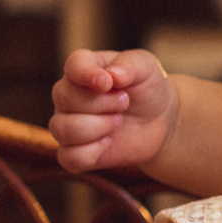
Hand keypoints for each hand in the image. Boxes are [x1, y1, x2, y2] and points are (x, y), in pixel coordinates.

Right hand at [49, 48, 176, 173]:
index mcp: (83, 68)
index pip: (72, 65)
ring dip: (98, 127)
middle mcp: (67, 95)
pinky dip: (91, 153)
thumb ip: (130, 64)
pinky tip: (107, 142)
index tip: (107, 83)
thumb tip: (112, 75)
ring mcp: (67, 124)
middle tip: (125, 102)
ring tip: (117, 121)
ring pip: (62, 130)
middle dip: (102, 103)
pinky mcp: (73, 152)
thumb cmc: (146, 88)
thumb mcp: (146, 67)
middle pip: (65, 98)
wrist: (158, 121)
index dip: (86, 74)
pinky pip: (68, 158)